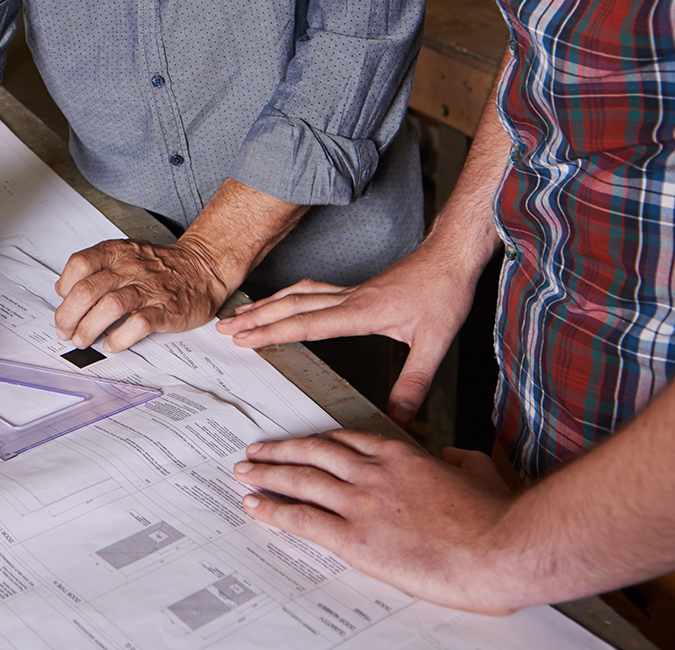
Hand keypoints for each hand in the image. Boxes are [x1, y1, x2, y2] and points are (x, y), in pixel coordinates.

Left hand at [54, 237, 229, 352]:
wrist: (203, 267)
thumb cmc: (160, 266)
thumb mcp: (125, 254)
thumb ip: (95, 268)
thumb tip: (64, 289)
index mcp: (117, 253)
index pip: (79, 264)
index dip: (65, 287)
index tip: (62, 303)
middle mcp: (130, 268)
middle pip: (88, 290)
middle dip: (69, 316)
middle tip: (65, 330)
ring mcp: (149, 289)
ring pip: (109, 307)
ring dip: (89, 328)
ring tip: (82, 340)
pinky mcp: (166, 310)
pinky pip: (138, 324)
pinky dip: (120, 337)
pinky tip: (111, 344)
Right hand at [215, 241, 479, 421]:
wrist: (451, 257)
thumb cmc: (444, 292)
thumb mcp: (435, 343)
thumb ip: (415, 382)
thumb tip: (401, 417)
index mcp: (361, 312)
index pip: (306, 323)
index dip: (271, 332)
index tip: (243, 338)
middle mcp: (349, 298)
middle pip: (291, 305)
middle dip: (255, 318)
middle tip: (223, 328)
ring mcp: (351, 290)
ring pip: (298, 294)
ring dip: (267, 305)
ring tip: (240, 314)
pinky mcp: (358, 288)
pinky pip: (311, 290)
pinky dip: (288, 295)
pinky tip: (284, 299)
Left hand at [235, 432, 522, 614]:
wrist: (499, 548)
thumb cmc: (495, 518)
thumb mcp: (480, 472)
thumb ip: (460, 461)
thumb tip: (453, 458)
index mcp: (401, 455)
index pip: (346, 440)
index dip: (316, 441)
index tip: (301, 443)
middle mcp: (373, 472)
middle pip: (313, 453)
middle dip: (280, 450)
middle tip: (256, 451)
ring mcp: (361, 503)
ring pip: (301, 480)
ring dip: (267, 474)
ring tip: (245, 472)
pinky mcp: (356, 538)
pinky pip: (302, 519)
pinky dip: (273, 510)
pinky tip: (255, 507)